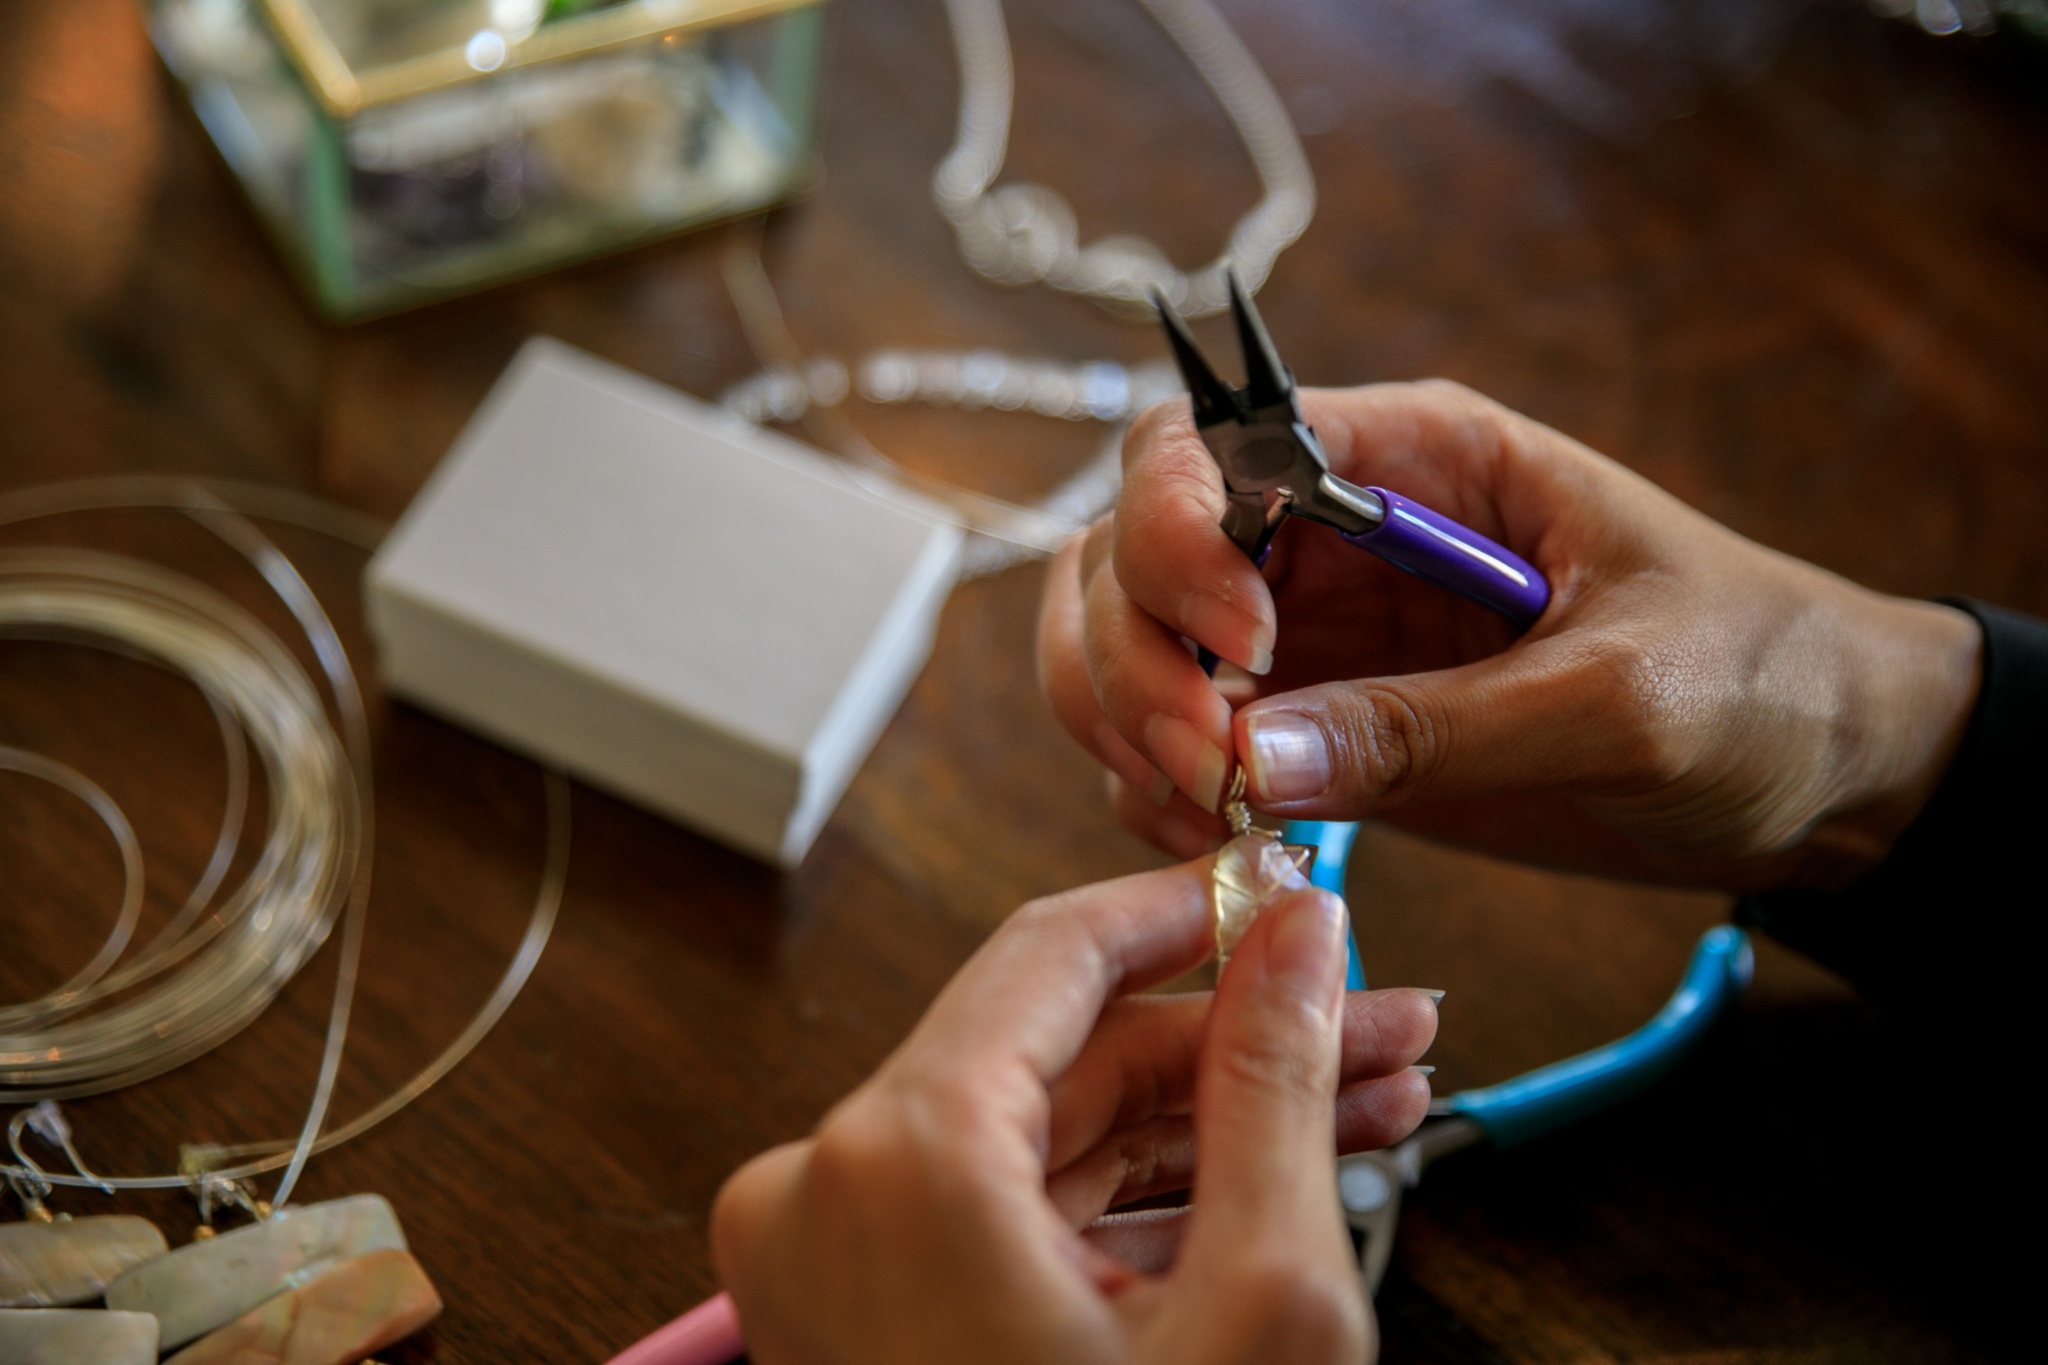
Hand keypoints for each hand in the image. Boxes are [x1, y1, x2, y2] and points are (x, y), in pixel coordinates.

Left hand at [711, 861, 1437, 1364]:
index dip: (1190, 909)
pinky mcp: (869, 1310)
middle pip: (1062, 1048)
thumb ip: (1272, 1085)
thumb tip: (1297, 939)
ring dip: (1207, 1111)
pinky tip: (1273, 1169)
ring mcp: (836, 1257)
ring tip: (1362, 1094)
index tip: (1286, 891)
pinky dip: (1139, 1189)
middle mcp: (829, 1188)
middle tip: (1374, 1016)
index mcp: (894, 1158)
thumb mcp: (1259, 1302)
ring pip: (1048, 1131)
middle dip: (1236, 1032)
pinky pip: (1013, 1207)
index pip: (1053, 951)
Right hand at [1038, 381, 1981, 890]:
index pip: (1205, 451)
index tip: (1243, 652)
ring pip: (1123, 648)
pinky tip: (1217, 840)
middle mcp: (1328, 535)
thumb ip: (1435, 728)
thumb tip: (1248, 758)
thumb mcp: (1620, 696)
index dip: (1178, 539)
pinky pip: (1176, 746)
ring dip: (1124, 726)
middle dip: (1132, 658)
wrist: (1821, 770)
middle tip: (1203, 768)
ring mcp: (1312, 635)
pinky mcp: (1317, 728)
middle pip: (1127, 552)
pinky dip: (1156, 793)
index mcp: (1410, 459)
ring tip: (1206, 814)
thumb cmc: (1757, 679)